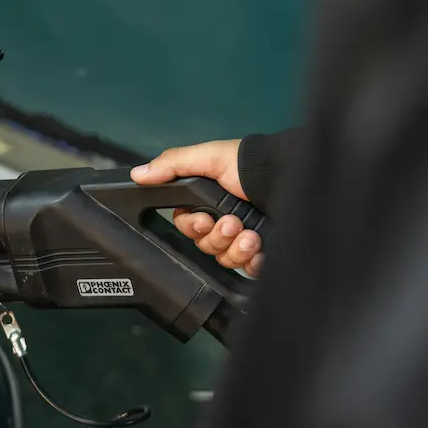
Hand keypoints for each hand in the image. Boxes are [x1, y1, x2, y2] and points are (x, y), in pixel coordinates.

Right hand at [130, 139, 263, 276]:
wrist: (289, 176)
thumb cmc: (249, 164)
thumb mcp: (207, 157)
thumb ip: (172, 165)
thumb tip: (137, 174)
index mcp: (209, 202)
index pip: (187, 226)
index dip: (192, 227)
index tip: (203, 220)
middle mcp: (225, 221)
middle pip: (205, 245)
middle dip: (217, 236)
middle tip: (232, 223)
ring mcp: (244, 239)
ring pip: (225, 259)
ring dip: (235, 248)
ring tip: (250, 234)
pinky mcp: (263, 253)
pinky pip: (248, 269)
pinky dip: (252, 262)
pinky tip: (260, 249)